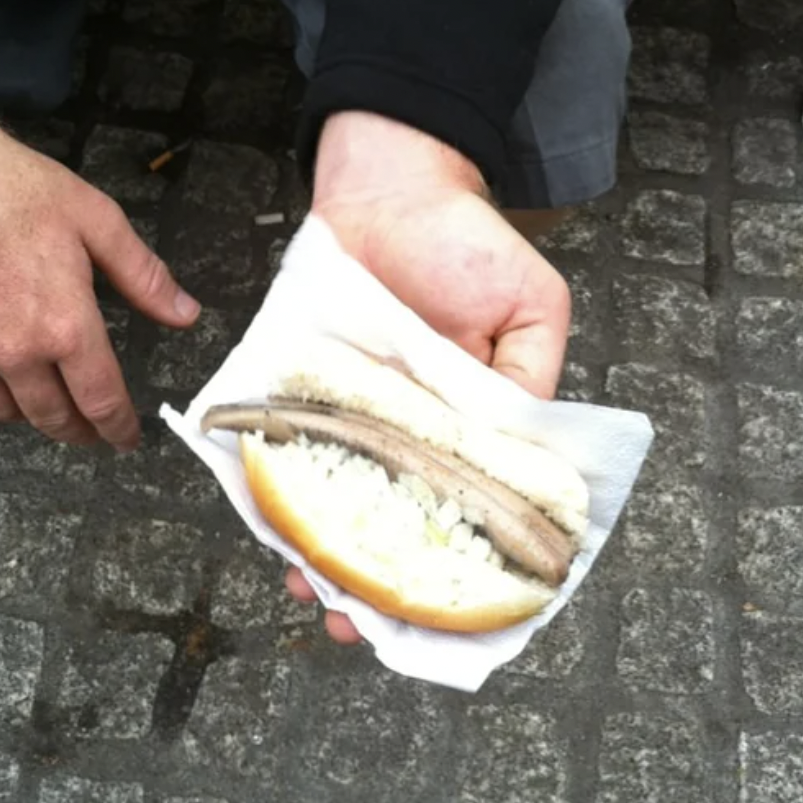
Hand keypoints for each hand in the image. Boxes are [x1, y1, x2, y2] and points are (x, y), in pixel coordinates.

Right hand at [0, 54, 199, 449]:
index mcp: (65, 327)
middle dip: (77, 430)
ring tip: (41, 404)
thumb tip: (186, 315)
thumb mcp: (97, 221)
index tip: (125, 440)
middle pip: (52, 417)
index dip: (118, 428)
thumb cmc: (13, 187)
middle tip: (88, 430)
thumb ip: (143, 276)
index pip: (101, 401)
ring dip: (27, 414)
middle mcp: (13, 353)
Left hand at [284, 111, 571, 643]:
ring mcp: (349, 410)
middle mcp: (403, 427)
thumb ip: (529, 378)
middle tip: (355, 621)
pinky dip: (275, 482)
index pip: (460, 506)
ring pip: (332, 491)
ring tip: (310, 587)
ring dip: (320, 543)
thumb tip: (518, 452)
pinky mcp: (301, 384)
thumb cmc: (466, 240)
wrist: (389, 181)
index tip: (435, 608)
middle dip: (373, 572)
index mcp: (464, 423)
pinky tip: (271, 521)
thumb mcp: (531, 305)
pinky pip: (285, 441)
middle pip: (387, 513)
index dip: (451, 559)